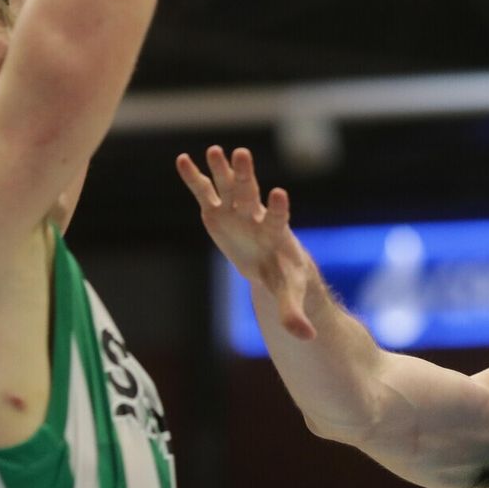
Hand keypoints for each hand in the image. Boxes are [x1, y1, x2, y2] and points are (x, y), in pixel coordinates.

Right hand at [177, 146, 320, 339]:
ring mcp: (236, 212)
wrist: (273, 264)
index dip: (278, 208)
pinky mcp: (218, 213)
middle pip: (250, 194)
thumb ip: (294, 314)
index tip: (279, 194)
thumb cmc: (284, 277)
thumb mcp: (289, 295)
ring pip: (229, 187)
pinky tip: (182, 160)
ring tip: (214, 150)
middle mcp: (255, 217)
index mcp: (275, 234)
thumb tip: (306, 337)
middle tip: (243, 154)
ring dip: (221, 169)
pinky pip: (206, 192)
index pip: (278, 219)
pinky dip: (194, 177)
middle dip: (246, 176)